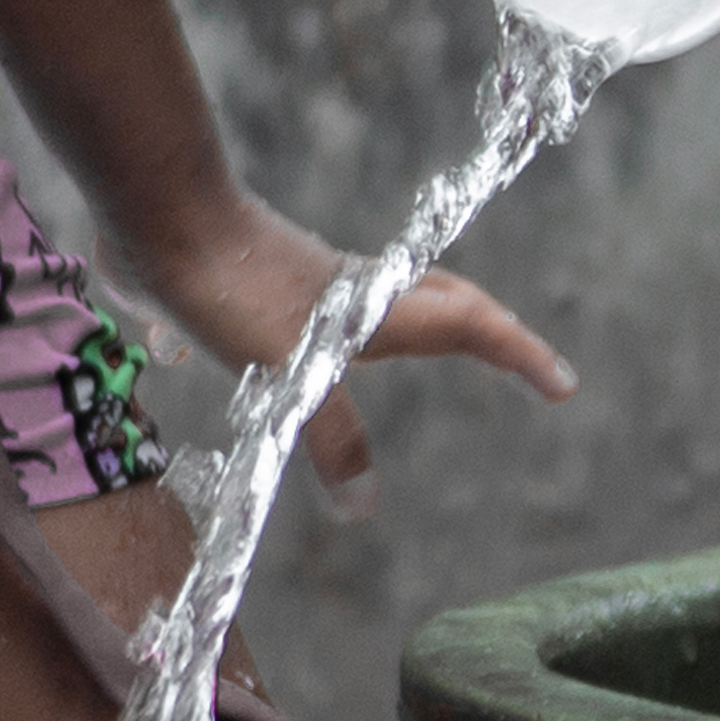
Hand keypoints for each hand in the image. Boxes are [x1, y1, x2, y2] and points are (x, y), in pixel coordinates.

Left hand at [136, 193, 576, 519]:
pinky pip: (297, 316)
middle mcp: (347, 292)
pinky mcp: (246, 288)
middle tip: (517, 356)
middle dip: (487, 329)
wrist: (156, 213)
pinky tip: (274, 367)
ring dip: (405, 327)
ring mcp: (298, 286)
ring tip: (411, 356)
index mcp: (373, 307)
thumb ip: (332, 435)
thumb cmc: (227, 285)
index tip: (564, 385)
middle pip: (439, 300)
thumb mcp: (291, 371)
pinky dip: (313, 340)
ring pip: (372, 306)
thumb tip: (364, 507)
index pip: (470, 325)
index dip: (521, 353)